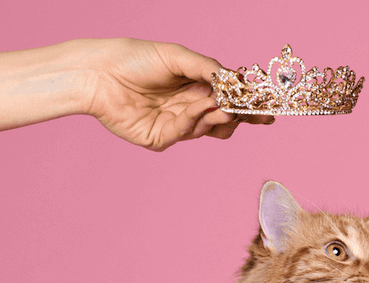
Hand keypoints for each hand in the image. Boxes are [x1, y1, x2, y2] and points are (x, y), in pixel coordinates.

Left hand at [85, 38, 273, 151]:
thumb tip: (237, 82)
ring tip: (218, 105)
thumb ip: (209, 68)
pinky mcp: (161, 138)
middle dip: (240, 117)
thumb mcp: (178, 56)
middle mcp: (188, 108)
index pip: (229, 101)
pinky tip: (189, 109)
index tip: (269, 112)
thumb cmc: (135, 58)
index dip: (249, 108)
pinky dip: (192, 120)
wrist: (99, 73)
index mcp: (195, 88)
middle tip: (251, 113)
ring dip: (217, 117)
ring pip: (210, 129)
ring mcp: (176, 126)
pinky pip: (186, 133)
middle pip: (225, 121)